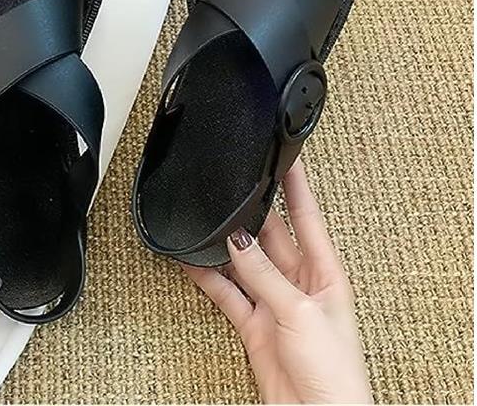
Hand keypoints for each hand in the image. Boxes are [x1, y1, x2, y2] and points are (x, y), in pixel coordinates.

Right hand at [184, 159, 371, 403]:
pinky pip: (228, 292)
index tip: (287, 158)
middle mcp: (299, 283)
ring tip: (207, 224)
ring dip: (227, 247)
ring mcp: (275, 303)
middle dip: (253, 217)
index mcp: (326, 273)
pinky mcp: (254, 324)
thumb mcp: (299, 312)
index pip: (308, 217)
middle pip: (272, 237)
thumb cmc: (334, 373)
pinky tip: (195, 262)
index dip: (297, 187)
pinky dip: (209, 278)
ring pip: (245, 263)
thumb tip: (237, 241)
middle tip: (232, 192)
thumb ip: (264, 274)